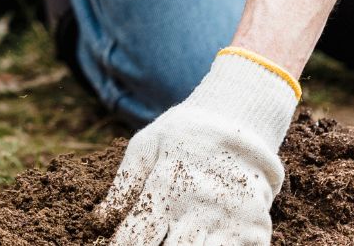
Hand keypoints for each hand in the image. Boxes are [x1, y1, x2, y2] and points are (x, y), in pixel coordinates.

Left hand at [98, 50, 298, 245]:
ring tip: (172, 243)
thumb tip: (98, 222)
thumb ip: (124, 186)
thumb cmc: (185, 135)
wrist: (242, 121)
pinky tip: (201, 243)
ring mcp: (230, 221)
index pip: (136, 237)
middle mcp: (199, 207)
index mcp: (167, 186)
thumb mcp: (147, 146)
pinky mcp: (256, 232)